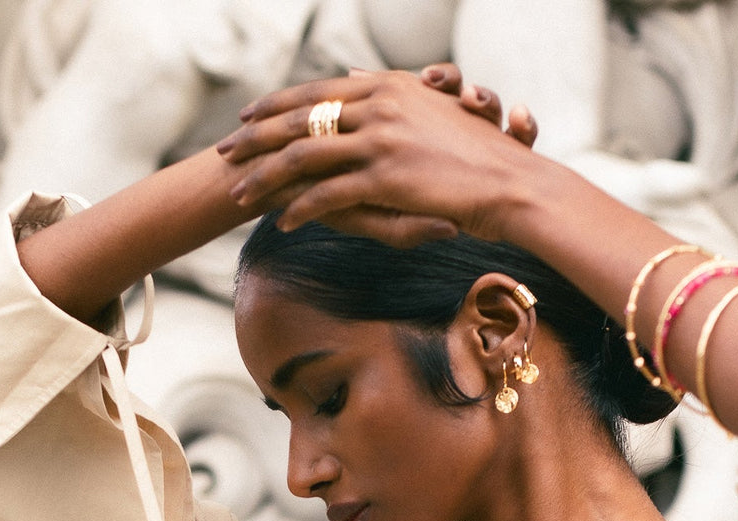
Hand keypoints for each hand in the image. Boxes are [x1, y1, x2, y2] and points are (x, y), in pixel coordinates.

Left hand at [215, 67, 539, 246]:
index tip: (249, 116)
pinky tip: (283, 222)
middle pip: (300, 117)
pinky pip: (329, 192)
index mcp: (388, 87)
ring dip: (267, 175)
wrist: (512, 184)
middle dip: (256, 135)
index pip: (318, 91)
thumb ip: (391, 102)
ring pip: (305, 154)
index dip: (278, 105)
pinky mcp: (384, 176)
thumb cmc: (480, 160)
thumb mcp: (433, 118)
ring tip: (240, 193)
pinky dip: (301, 208)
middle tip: (225, 150)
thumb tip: (356, 82)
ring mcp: (380, 139)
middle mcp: (378, 105)